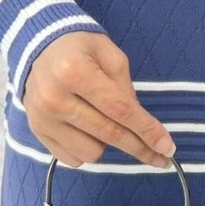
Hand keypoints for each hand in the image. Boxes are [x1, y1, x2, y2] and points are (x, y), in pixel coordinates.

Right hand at [23, 31, 175, 169]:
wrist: (39, 47)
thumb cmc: (80, 47)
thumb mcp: (109, 53)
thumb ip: (125, 87)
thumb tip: (139, 125)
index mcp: (74, 72)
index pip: (118, 109)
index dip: (146, 129)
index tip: (167, 147)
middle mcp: (55, 99)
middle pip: (108, 134)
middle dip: (139, 148)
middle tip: (161, 158)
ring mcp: (42, 119)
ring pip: (91, 153)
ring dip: (107, 142)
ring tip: (103, 118)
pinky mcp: (37, 132)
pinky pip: (73, 158)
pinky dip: (87, 148)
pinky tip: (86, 127)